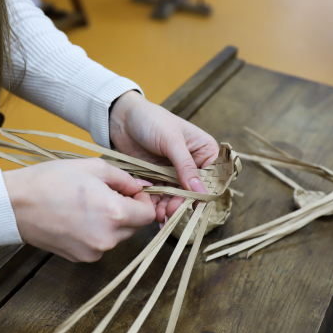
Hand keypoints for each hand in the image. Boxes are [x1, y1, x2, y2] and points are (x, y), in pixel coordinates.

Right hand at [2, 158, 155, 261]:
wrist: (14, 205)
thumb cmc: (51, 181)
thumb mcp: (93, 168)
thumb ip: (125, 179)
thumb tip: (142, 187)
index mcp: (114, 214)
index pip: (149, 215)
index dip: (144, 201)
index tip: (132, 192)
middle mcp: (107, 239)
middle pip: (135, 227)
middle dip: (129, 211)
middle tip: (108, 194)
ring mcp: (93, 252)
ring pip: (119, 237)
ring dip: (114, 222)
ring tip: (90, 205)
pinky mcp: (81, 258)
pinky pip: (101, 244)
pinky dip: (98, 232)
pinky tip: (79, 218)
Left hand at [109, 91, 218, 222]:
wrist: (122, 117)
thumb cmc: (151, 119)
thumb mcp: (171, 140)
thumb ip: (185, 166)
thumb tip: (199, 190)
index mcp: (204, 151)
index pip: (210, 178)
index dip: (203, 194)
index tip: (194, 207)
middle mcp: (192, 164)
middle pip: (192, 191)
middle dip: (181, 203)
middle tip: (170, 212)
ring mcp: (174, 173)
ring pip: (176, 196)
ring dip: (168, 207)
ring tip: (159, 215)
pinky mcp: (158, 178)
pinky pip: (161, 195)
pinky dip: (157, 204)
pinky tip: (152, 211)